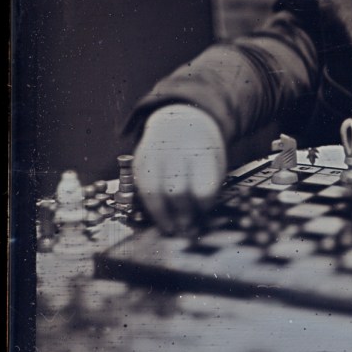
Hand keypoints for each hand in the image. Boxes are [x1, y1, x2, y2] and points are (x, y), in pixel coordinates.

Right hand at [133, 104, 226, 233]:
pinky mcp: (137, 161)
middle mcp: (175, 152)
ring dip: (162, 215)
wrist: (179, 123)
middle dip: (182, 214)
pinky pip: (140, 188)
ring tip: (170, 228)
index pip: (203, 187)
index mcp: (202, 152)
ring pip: (153, 192)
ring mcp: (153, 155)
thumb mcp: (214, 164)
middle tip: (186, 227)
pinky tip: (158, 215)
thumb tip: (198, 222)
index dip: (203, 205)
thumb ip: (207, 189)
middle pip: (177, 191)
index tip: (204, 213)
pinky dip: (149, 205)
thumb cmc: (201, 152)